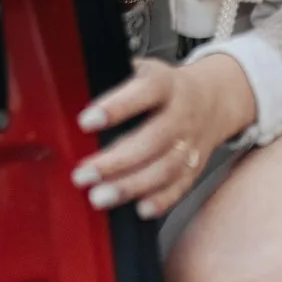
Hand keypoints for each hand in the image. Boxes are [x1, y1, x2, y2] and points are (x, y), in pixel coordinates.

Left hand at [72, 55, 257, 218]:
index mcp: (165, 83)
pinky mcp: (194, 167)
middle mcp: (181, 114)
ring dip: (131, 186)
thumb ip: (113, 79)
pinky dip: (161, 200)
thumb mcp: (143, 72)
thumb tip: (69, 92)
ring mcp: (190, 142)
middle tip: (82, 175)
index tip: (86, 121)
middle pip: (153, 139)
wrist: (213, 100)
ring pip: (165, 168)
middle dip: (115, 161)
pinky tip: (139, 209)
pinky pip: (180, 187)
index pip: (144, 91)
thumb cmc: (164, 89)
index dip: (116, 107)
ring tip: (99, 197)